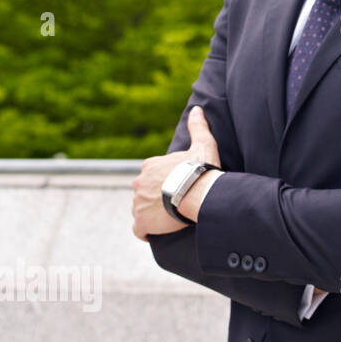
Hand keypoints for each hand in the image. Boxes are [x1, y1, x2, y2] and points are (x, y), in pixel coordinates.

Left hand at [131, 106, 223, 238]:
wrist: (198, 193)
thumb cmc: (200, 169)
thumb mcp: (202, 144)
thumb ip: (197, 127)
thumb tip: (197, 109)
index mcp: (150, 166)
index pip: (151, 175)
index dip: (163, 182)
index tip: (176, 187)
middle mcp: (139, 183)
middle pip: (144, 192)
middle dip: (155, 198)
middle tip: (175, 203)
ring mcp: (138, 203)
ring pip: (141, 210)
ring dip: (152, 214)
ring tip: (170, 218)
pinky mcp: (141, 221)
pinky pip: (138, 229)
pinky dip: (145, 231)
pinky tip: (155, 232)